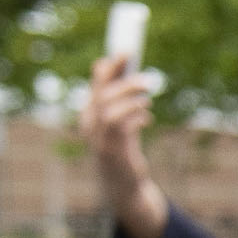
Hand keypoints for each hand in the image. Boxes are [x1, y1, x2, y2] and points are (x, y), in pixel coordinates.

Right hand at [79, 54, 169, 237]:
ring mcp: (97, 138)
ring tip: (148, 98)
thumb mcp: (122, 121)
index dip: (111, 66)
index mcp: (91, 111)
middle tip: (148, 79)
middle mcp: (89, 123)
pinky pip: (119, 128)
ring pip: (109, 109)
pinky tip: (146, 118)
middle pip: (103, 94)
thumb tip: (121, 68)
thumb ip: (121, 97)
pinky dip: (134, 117)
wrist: (123, 185)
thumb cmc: (122, 148)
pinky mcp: (109, 152)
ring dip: (130, 99)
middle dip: (125, 81)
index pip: (97, 82)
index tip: (127, 52)